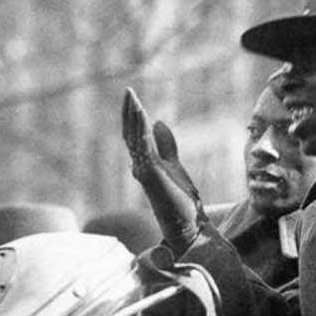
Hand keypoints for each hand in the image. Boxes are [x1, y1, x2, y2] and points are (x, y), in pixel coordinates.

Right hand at [121, 88, 204, 252]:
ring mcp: (144, 170)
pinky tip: (142, 115)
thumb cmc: (180, 199)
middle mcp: (140, 166)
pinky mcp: (151, 175)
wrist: (187, 224)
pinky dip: (141, 130)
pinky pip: (143, 148)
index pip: (135, 136)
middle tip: (128, 91)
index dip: (133, 117)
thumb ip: (165, 146)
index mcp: (144, 163)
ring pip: (134, 139)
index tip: (133, 98)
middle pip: (130, 134)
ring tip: (132, 97)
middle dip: (129, 112)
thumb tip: (159, 123)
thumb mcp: (174, 165)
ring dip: (133, 117)